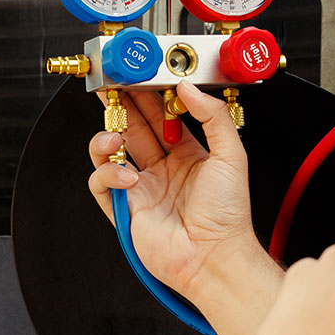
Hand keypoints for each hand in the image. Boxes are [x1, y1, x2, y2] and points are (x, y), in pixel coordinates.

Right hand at [88, 80, 259, 300]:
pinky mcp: (126, 209)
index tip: (138, 78)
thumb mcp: (232, 155)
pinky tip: (128, 177)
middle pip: (134, 129)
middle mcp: (163, 169)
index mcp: (188, 155)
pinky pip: (102, 184)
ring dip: (107, 139)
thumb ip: (213, 117)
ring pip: (110, 153)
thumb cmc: (227, 214)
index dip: (147, 97)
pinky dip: (108, 175)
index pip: (161, 117)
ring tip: (116, 137)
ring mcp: (143, 188)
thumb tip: (188, 89)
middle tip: (111, 88)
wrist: (214, 256)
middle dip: (121, 108)